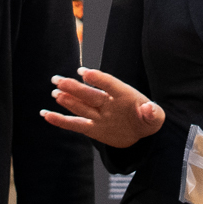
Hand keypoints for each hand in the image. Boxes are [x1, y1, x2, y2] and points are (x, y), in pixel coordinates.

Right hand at [43, 68, 164, 149]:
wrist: (141, 130)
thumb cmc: (148, 119)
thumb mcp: (156, 117)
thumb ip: (153, 113)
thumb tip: (148, 108)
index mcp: (124, 95)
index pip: (110, 84)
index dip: (98, 79)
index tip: (85, 73)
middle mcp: (108, 103)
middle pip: (90, 94)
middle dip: (74, 87)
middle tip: (58, 79)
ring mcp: (98, 115)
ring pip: (80, 106)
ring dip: (67, 99)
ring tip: (55, 92)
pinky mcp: (92, 128)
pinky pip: (74, 124)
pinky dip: (60, 120)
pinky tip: (46, 115)